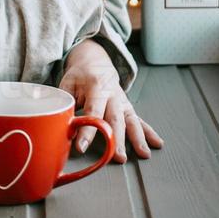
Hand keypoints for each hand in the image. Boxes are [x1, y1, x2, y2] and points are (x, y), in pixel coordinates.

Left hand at [58, 40, 162, 161]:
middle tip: (118, 157)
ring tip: (144, 154)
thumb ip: (66, 103)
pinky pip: (139, 119)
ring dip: (137, 138)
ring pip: (131, 120)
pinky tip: (156, 142)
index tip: (81, 146)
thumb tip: (61, 126)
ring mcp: (122, 101)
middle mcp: (113, 94)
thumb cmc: (80, 76)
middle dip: (118, 139)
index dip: (87, 130)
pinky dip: (148, 132)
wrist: (95, 61)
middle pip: (115, 118)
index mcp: (96, 86)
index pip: (93, 111)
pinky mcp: (127, 107)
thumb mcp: (68, 84)